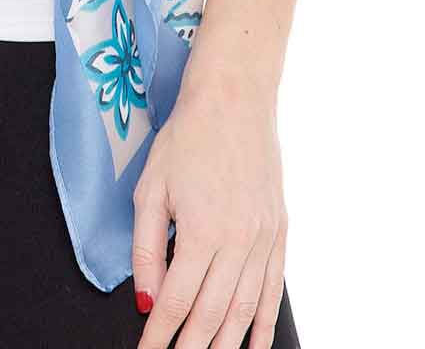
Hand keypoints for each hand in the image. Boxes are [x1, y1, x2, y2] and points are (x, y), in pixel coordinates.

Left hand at [130, 69, 288, 348]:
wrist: (234, 99)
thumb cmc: (187, 137)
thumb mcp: (151, 188)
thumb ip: (147, 249)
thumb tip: (145, 297)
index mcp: (201, 231)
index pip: (176, 301)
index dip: (160, 334)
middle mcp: (238, 242)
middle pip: (212, 314)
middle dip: (191, 346)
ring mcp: (264, 239)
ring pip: (245, 309)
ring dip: (226, 343)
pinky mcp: (279, 232)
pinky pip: (273, 289)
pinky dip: (264, 322)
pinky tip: (254, 343)